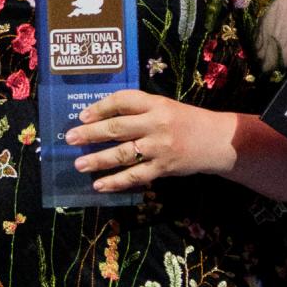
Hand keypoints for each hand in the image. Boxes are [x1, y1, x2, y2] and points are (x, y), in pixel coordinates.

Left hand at [63, 90, 236, 192]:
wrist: (216, 141)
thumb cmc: (186, 122)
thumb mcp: (165, 107)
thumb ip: (139, 110)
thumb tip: (101, 119)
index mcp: (156, 104)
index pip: (123, 101)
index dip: (100, 107)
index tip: (82, 116)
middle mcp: (156, 124)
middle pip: (118, 127)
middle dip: (91, 133)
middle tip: (70, 138)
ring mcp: (159, 147)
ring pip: (123, 153)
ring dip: (98, 159)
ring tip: (79, 164)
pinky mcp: (163, 167)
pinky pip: (135, 176)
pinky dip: (116, 181)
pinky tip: (100, 185)